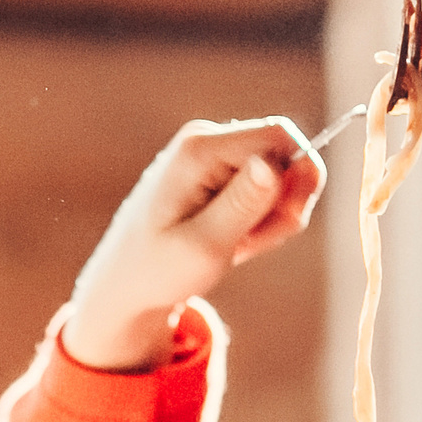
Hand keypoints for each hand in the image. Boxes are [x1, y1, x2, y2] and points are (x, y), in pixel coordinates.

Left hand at [63, 119, 325, 371]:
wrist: (125, 284)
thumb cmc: (158, 270)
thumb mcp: (204, 246)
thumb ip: (243, 204)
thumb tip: (273, 163)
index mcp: (199, 149)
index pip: (280, 138)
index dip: (295, 181)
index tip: (280, 226)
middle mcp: (205, 138)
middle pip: (285, 154)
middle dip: (283, 205)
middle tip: (250, 245)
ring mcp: (212, 153)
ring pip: (279, 175)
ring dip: (270, 219)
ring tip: (234, 246)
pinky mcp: (218, 171)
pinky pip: (264, 189)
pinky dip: (258, 221)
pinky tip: (231, 241)